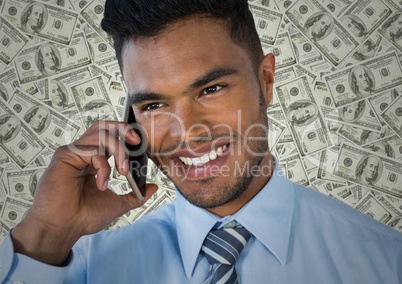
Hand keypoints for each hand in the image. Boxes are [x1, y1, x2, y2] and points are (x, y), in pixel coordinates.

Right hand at [11, 121, 157, 264]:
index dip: (126, 136)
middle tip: (137, 141)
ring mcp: (73, 153)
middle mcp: (83, 153)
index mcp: (94, 160)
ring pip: (100, 134)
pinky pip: (92, 151)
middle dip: (123, 129)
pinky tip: (102, 184)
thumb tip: (154, 187)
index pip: (110, 137)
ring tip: (124, 171)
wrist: (64, 228)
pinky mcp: (65, 155)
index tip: (142, 145)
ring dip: (118, 150)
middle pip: (103, 126)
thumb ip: (135, 194)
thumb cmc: (84, 216)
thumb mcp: (118, 204)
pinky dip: (103, 166)